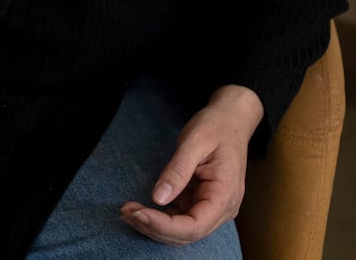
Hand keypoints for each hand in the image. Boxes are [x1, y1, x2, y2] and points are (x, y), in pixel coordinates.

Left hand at [119, 85, 263, 245]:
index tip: (138, 213)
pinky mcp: (201, 204)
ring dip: (153, 227)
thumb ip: (177, 170)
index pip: (194, 226)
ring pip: (181, 232)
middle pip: (186, 235)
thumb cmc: (215, 127)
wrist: (230, 121)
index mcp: (224, 195)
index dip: (164, 226)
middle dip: (153, 227)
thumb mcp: (195, 141)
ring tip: (127, 211)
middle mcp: (221, 209)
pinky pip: (180, 221)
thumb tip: (158, 198)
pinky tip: (140, 209)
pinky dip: (159, 219)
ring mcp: (212, 209)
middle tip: (125, 211)